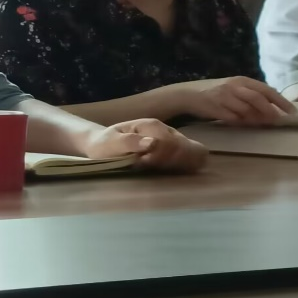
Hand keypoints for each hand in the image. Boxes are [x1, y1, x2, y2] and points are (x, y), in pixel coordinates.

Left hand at [83, 118, 206, 172]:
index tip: (142, 163)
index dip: (159, 157)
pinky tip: (169, 172)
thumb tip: (152, 143)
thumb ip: (130, 142)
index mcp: (151, 125)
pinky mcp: (176, 151)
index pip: (169, 142)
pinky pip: (194, 159)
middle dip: (172, 162)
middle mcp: (166, 130)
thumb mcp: (110, 143)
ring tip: (159, 169)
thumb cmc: (105, 144)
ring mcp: (173, 140)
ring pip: (195, 153)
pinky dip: (186, 167)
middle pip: (187, 147)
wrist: (103, 144)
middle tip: (151, 167)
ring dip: (180, 165)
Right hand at [168, 77, 295, 124]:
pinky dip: (242, 123)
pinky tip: (245, 125)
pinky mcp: (215, 108)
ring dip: (257, 119)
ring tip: (263, 125)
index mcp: (241, 80)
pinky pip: (233, 118)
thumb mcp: (234, 88)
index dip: (280, 101)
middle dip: (271, 111)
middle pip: (258, 98)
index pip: (266, 90)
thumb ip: (250, 95)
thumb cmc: (214, 92)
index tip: (292, 112)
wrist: (187, 94)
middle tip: (279, 121)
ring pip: (247, 109)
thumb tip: (273, 109)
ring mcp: (224, 97)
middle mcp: (234, 86)